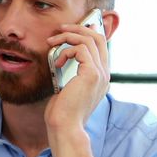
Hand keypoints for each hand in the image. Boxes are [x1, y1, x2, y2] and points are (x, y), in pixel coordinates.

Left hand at [44, 17, 110, 131]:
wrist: (65, 127)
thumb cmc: (62, 113)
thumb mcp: (66, 89)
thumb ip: (70, 75)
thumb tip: (61, 61)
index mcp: (100, 77)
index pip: (101, 47)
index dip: (88, 33)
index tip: (72, 29)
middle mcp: (104, 74)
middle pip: (99, 38)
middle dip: (78, 29)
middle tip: (60, 28)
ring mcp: (100, 73)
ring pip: (90, 40)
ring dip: (68, 36)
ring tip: (52, 42)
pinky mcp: (91, 74)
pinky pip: (81, 49)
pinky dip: (66, 51)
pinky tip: (57, 63)